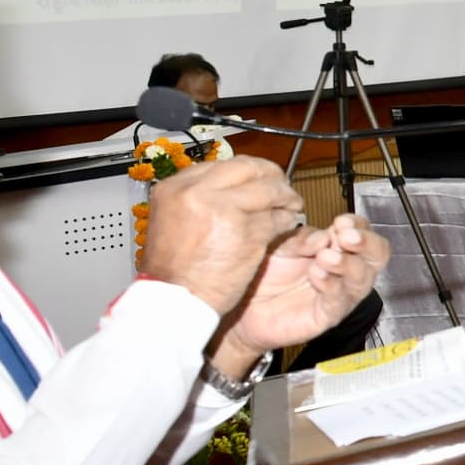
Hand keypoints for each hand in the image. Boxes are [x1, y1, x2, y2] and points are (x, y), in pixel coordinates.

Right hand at [141, 154, 309, 316]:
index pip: (224, 165)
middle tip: (283, 186)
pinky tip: (288, 225)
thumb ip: (198, 200)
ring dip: (286, 197)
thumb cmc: (174, 270)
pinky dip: (287, 220)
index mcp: (176, 187)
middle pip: (248, 169)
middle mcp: (197, 192)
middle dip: (272, 176)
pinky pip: (277, 218)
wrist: (174, 300)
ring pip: (268, 191)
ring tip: (292, 205)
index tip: (260, 177)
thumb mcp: (173, 221)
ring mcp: (222, 210)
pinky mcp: (246, 232)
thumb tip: (230, 187)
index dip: (249, 170)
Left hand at [218, 213, 388, 373]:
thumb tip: (324, 237)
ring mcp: (339, 294)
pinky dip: (331, 285)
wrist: (243, 306)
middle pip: (377, 256)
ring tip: (325, 256)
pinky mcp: (327, 316)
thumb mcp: (280, 245)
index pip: (362, 233)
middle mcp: (343, 271)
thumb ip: (301, 239)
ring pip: (363, 279)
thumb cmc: (264, 275)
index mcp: (334, 248)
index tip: (341, 222)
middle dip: (367, 243)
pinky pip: (339, 302)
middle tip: (346, 237)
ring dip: (348, 264)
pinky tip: (316, 275)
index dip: (358, 225)